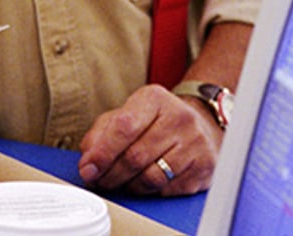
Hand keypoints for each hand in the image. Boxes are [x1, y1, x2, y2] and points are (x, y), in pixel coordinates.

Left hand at [76, 84, 221, 195]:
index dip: (102, 153)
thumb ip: (101, 134)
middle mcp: (179, 118)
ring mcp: (195, 143)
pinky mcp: (204, 167)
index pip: (124, 127)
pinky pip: (168, 190)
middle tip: (99, 180)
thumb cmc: (156, 121)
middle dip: (111, 174)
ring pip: (151, 177)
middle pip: (135, 157)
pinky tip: (144, 183)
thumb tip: (88, 163)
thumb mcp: (126, 115)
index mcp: (154, 99)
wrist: (201, 124)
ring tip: (121, 182)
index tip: (88, 169)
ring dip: (129, 186)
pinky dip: (150, 192)